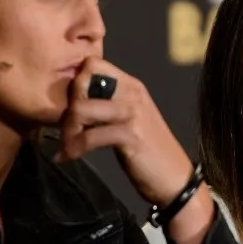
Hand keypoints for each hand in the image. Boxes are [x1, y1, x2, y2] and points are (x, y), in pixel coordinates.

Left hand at [58, 57, 193, 207]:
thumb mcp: (131, 119)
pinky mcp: (131, 136)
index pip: (92, 64)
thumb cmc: (150, 152)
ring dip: (68, 130)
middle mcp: (132, 93)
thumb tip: (75, 100)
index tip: (71, 107)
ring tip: (68, 146)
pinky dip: (74, 148)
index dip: (74, 82)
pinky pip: (89, 136)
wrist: (177, 179)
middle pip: (82, 81)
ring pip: (81, 108)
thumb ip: (109, 104)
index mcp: (132, 86)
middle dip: (67, 107)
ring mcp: (133, 113)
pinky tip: (69, 157)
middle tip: (65, 130)